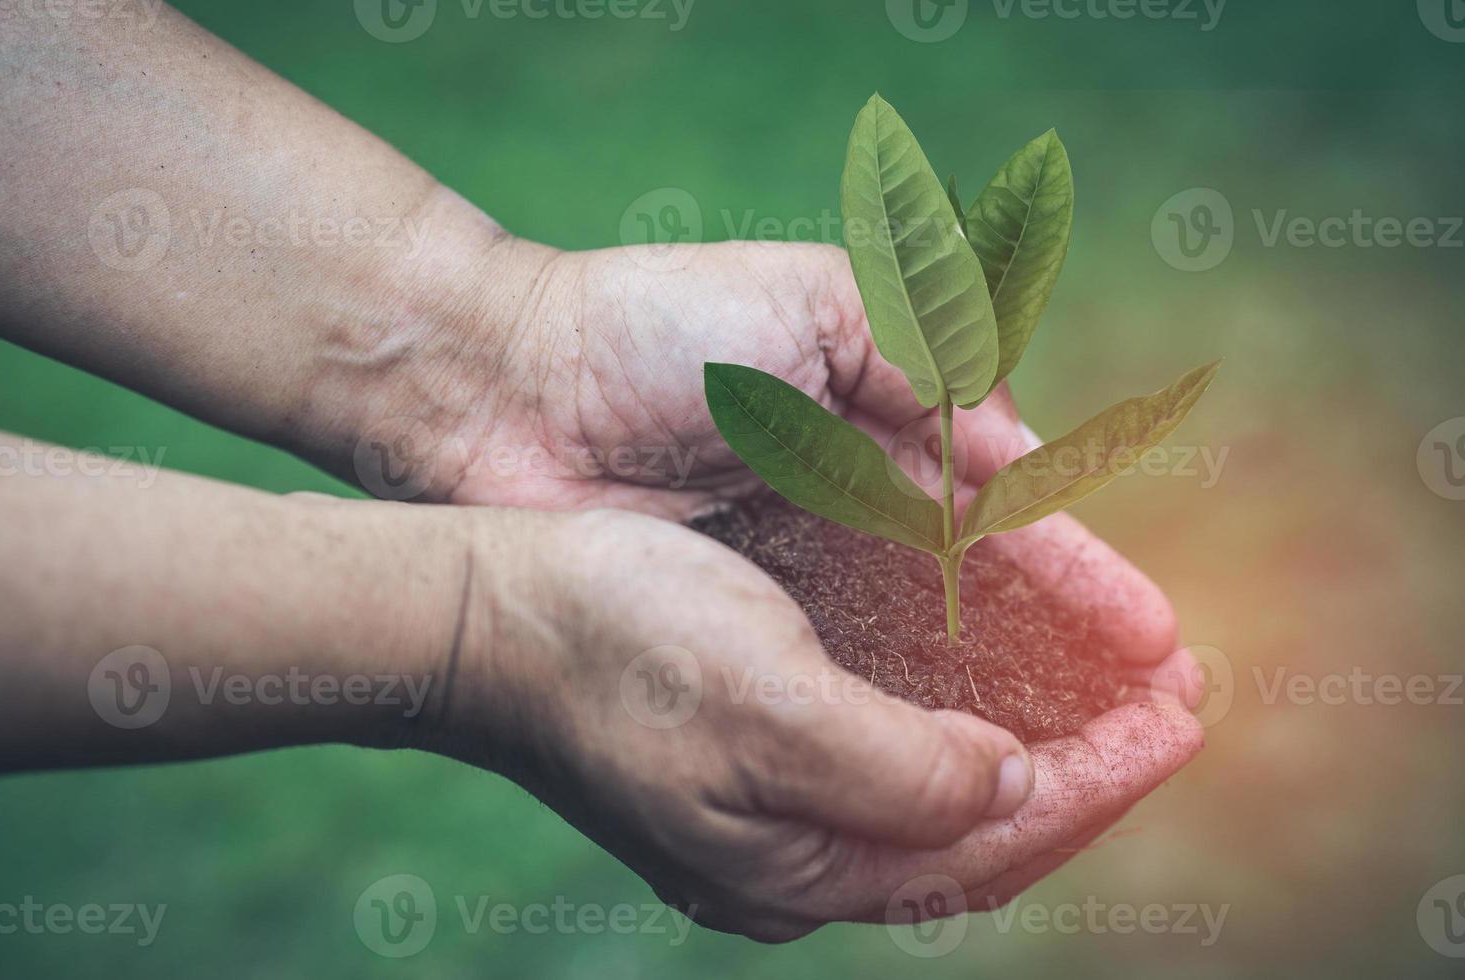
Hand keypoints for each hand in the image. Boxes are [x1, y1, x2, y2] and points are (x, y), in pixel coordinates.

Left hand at [413, 239, 1200, 687]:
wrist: (507, 389)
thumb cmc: (654, 329)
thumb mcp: (815, 304)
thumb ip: (928, 359)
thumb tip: (1017, 454)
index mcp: (880, 426)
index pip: (1009, 517)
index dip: (1083, 581)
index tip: (1158, 640)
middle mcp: (848, 515)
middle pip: (985, 606)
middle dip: (1073, 662)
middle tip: (1161, 721)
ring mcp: (795, 581)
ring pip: (927, 661)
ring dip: (1012, 707)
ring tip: (1097, 762)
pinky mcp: (738, 631)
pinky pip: (846, 688)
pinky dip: (911, 720)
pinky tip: (976, 763)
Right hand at [425, 507, 1202, 941]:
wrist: (482, 612)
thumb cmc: (614, 642)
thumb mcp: (767, 707)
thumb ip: (902, 768)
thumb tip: (1009, 783)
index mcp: (803, 863)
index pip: (995, 841)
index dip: (1104, 778)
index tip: (1186, 712)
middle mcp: (795, 853)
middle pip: (981, 827)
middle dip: (1088, 763)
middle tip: (1179, 696)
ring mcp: (771, 807)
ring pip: (944, 788)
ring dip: (1036, 735)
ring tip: (1116, 683)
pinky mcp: (753, 754)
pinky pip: (892, 750)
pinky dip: (963, 713)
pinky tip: (999, 675)